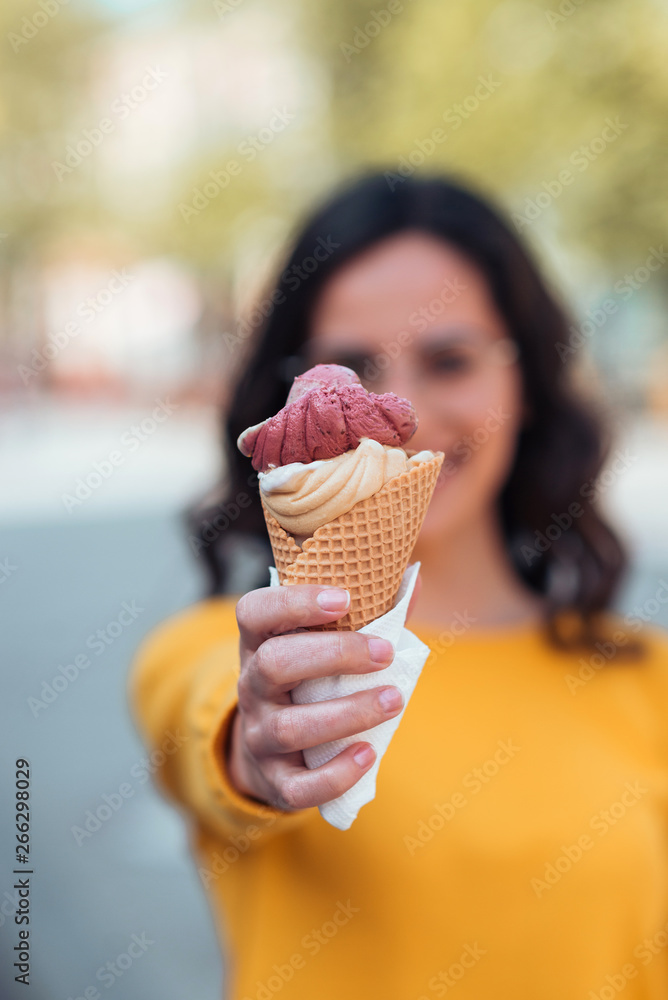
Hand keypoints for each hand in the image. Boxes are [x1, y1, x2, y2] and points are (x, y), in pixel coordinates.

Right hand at [227, 585, 404, 811]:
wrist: (270, 752)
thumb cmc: (309, 682)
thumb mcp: (322, 646)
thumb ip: (368, 616)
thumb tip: (410, 582)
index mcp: (259, 643)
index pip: (255, 611)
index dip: (294, 602)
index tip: (344, 598)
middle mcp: (251, 687)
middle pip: (274, 663)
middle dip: (334, 655)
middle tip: (384, 653)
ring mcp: (259, 736)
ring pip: (290, 727)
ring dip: (347, 713)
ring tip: (394, 699)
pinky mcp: (276, 780)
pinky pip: (299, 785)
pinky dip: (336, 773)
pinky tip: (370, 753)